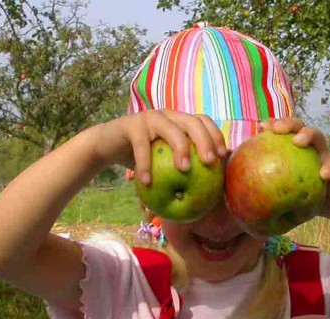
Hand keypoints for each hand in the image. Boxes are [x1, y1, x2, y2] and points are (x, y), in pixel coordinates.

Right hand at [95, 109, 228, 184]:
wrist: (107, 146)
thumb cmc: (142, 157)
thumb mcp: (163, 162)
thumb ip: (182, 169)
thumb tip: (206, 192)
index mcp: (179, 121)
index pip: (203, 121)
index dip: (215, 135)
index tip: (222, 155)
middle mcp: (168, 115)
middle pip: (192, 122)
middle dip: (204, 140)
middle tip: (209, 162)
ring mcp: (149, 118)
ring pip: (170, 129)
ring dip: (180, 148)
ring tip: (184, 170)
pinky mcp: (131, 125)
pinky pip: (141, 145)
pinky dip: (144, 164)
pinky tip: (146, 182)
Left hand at [258, 118, 329, 216]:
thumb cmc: (302, 193)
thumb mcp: (281, 187)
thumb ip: (262, 180)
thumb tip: (238, 178)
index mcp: (293, 147)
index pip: (282, 129)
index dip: (272, 124)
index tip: (261, 127)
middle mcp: (308, 145)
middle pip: (298, 125)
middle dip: (288, 123)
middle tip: (277, 129)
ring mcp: (323, 153)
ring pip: (318, 136)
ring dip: (307, 135)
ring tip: (298, 141)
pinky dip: (329, 168)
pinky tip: (323, 175)